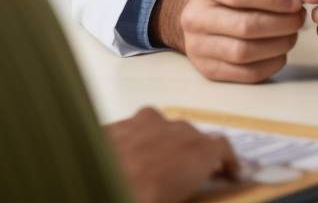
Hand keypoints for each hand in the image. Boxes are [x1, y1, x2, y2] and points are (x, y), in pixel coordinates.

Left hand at [106, 107, 237, 202]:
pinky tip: (124, 164)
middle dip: (190, 156)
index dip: (227, 160)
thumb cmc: (137, 195)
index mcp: (195, 152)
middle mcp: (173, 130)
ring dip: (161, 146)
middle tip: (184, 178)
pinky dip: (134, 144)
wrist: (89, 187)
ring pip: (160, 129)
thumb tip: (180, 189)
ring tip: (150, 171)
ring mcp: (143, 123)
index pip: (222, 147)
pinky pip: (132, 131)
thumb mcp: (174, 199)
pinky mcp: (117, 125)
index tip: (229, 170)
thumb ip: (184, 190)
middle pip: (190, 138)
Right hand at [150, 0, 305, 82]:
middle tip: (299, 18)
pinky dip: (272, 63)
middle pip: (244, 26)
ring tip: (292, 33)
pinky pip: (247, 74)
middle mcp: (197, 17)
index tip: (296, 0)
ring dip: (279, 44)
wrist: (208, 11)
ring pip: (245, 53)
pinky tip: (280, 50)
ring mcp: (199, 46)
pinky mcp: (209, 69)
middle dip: (282, 23)